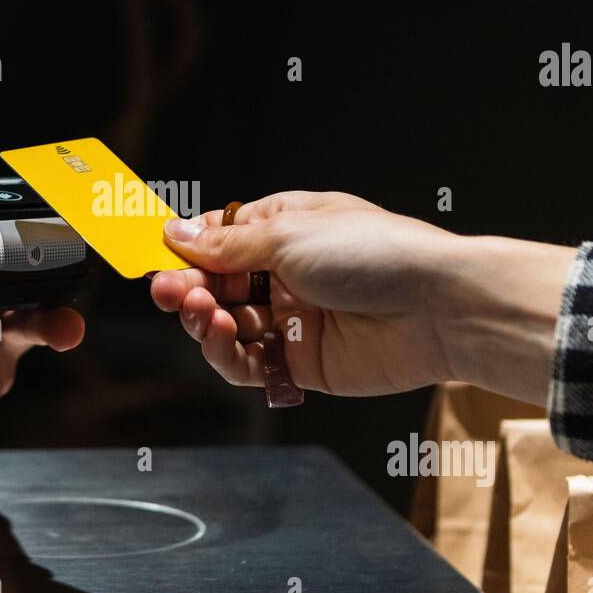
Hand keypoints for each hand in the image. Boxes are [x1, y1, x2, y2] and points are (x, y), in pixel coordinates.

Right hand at [150, 191, 575, 403]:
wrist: (437, 308)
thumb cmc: (376, 253)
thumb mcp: (289, 235)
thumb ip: (227, 245)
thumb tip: (173, 233)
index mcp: (285, 228)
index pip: (218, 240)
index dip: (185, 252)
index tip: (155, 261)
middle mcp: (286, 273)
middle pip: (217, 285)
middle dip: (188, 288)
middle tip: (169, 293)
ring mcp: (293, 319)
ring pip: (228, 326)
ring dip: (206, 321)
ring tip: (204, 314)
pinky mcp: (303, 362)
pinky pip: (251, 364)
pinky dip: (231, 355)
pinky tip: (227, 339)